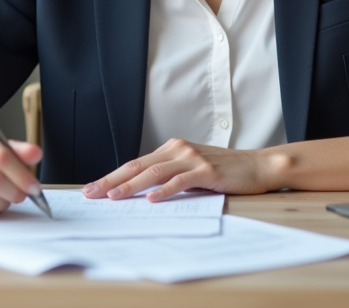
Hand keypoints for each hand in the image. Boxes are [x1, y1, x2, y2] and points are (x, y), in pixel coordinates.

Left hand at [81, 138, 282, 202]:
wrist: (257, 166)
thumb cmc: (224, 171)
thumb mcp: (192, 169)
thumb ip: (169, 175)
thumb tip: (140, 193)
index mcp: (172, 148)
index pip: (135, 163)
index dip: (112, 175)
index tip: (92, 188)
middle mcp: (179, 149)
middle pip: (138, 166)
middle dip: (112, 180)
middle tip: (91, 193)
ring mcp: (192, 158)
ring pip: (154, 172)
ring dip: (131, 186)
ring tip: (113, 197)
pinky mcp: (206, 170)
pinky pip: (180, 181)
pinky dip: (164, 190)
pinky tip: (151, 199)